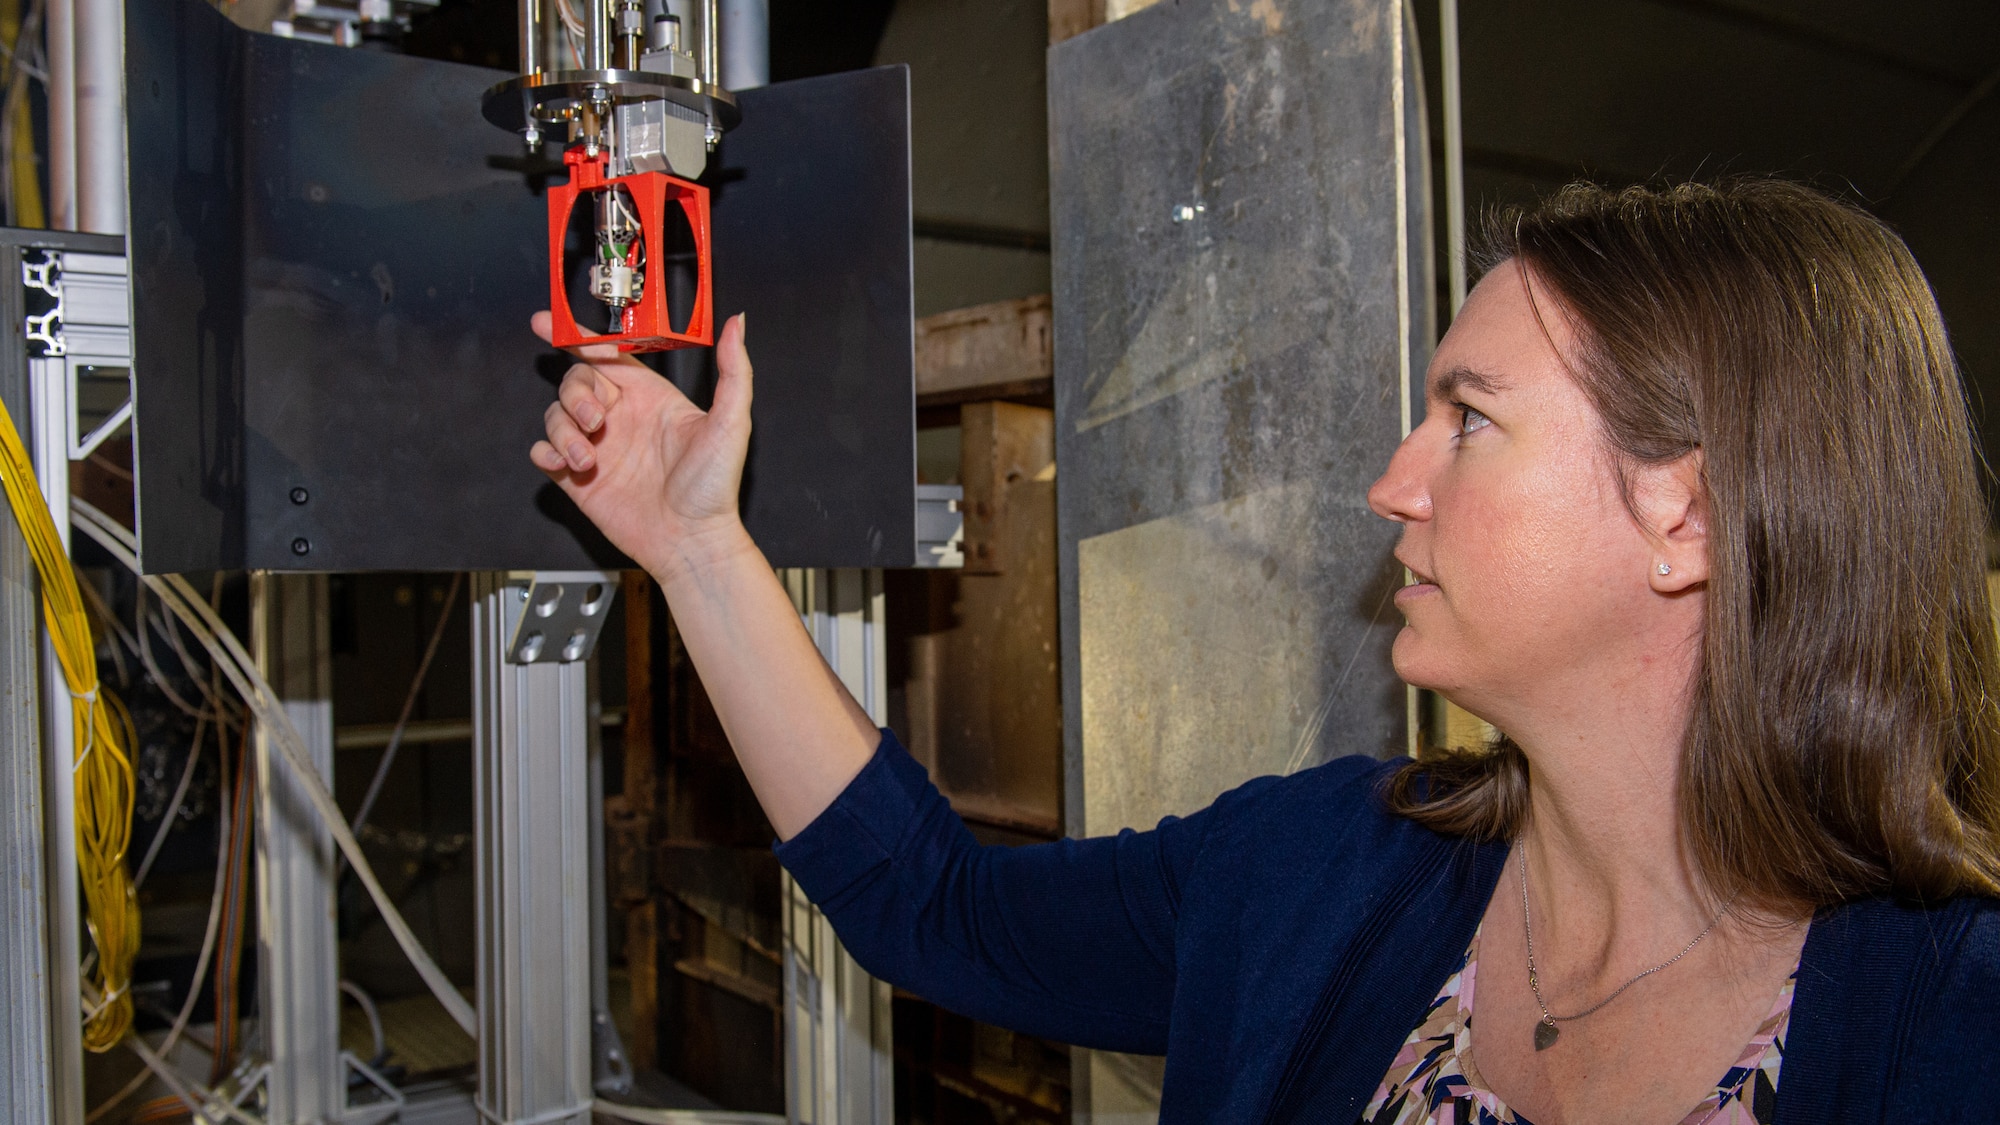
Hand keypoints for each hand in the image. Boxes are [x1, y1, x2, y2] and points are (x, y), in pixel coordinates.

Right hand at [530, 311, 754, 579]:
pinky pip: (543, 451)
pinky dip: (545, 451)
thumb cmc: (713, 488)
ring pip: (555, 414)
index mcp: (650, 397)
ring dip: (562, 428)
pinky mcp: (576, 478)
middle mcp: (620, 417)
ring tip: (585, 454)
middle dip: (576, 393)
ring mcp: (596, 447)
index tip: (547, 323)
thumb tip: (738, 323)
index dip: (576, 336)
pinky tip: (561, 462)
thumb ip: (734, 370)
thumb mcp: (730, 422)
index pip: (607, 354)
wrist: (690, 542)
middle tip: (596, 420)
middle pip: (575, 381)